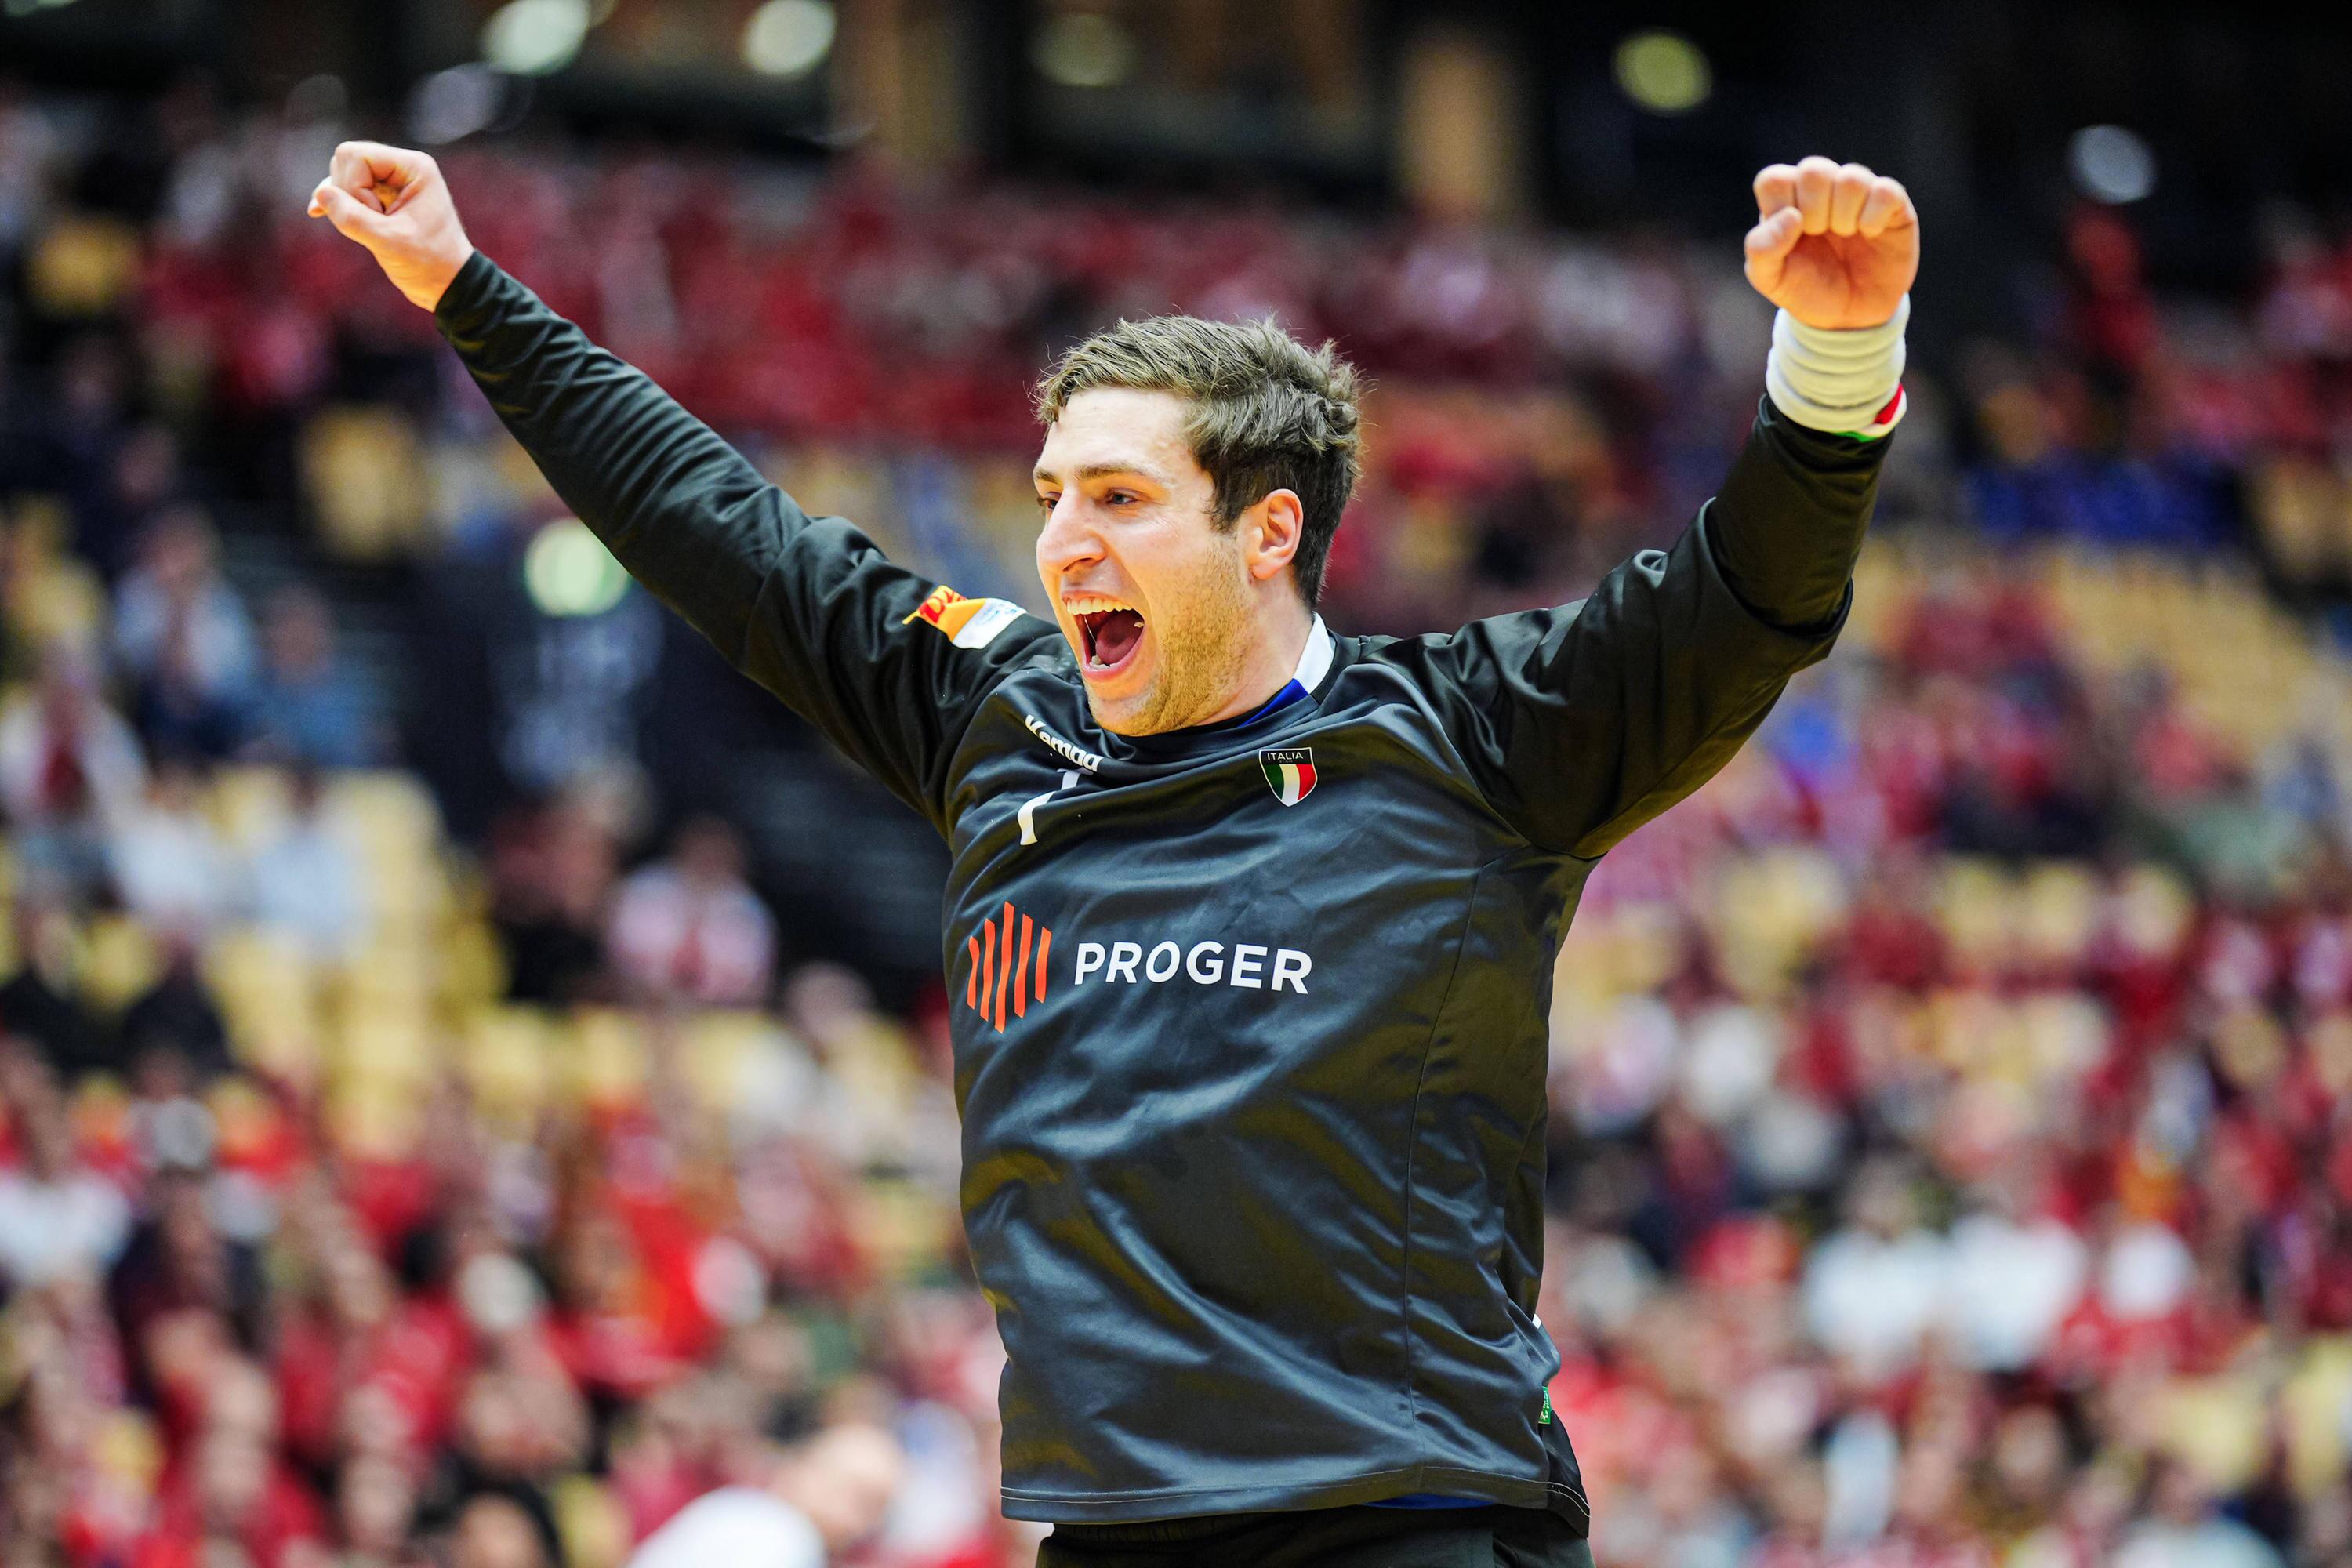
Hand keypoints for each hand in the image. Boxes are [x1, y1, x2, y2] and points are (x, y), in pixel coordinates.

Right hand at [307, 141, 474, 311]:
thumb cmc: (428, 264)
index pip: (355, 155)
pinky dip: (337, 202)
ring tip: (372, 227)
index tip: (377, 216)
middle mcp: (403, 167)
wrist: (446, 284)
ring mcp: (391, 181)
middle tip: (375, 223)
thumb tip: (319, 194)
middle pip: (346, 160)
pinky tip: (318, 212)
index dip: (353, 187)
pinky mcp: (381, 197)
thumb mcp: (389, 242)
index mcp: (413, 167)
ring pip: (343, 174)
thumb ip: (353, 217)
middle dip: (348, 193)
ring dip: (346, 202)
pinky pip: (347, 189)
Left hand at [1743, 157, 1917, 329]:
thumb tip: (1791, 216)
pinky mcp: (1892, 203)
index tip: (1790, 238)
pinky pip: (1885, 191)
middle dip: (1813, 212)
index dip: (1779, 210)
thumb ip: (1761, 248)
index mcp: (1788, 199)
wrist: (1849, 316)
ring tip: (1846, 235)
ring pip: (1851, 178)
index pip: (1774, 180)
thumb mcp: (1771, 279)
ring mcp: (1858, 193)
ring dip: (1844, 216)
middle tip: (1819, 235)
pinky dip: (1873, 217)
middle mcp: (1822, 188)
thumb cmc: (1807, 289)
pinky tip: (1870, 233)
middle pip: (1813, 171)